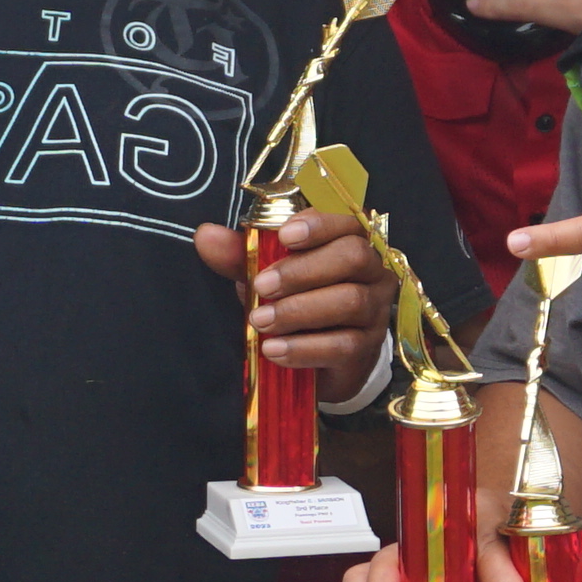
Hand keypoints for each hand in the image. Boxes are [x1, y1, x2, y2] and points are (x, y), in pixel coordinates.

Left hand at [202, 203, 392, 383]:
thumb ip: (241, 255)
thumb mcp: (266, 275)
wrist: (320, 360)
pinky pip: (342, 345)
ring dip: (299, 310)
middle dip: (303, 269)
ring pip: (350, 301)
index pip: (347, 220)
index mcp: (351, 241)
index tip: (284, 235)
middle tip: (262, 286)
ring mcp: (375, 310)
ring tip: (261, 321)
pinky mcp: (367, 349)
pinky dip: (304, 348)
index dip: (319, 223)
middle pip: (353, 256)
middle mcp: (372, 271)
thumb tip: (206, 235)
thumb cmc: (296, 302)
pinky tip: (274, 350)